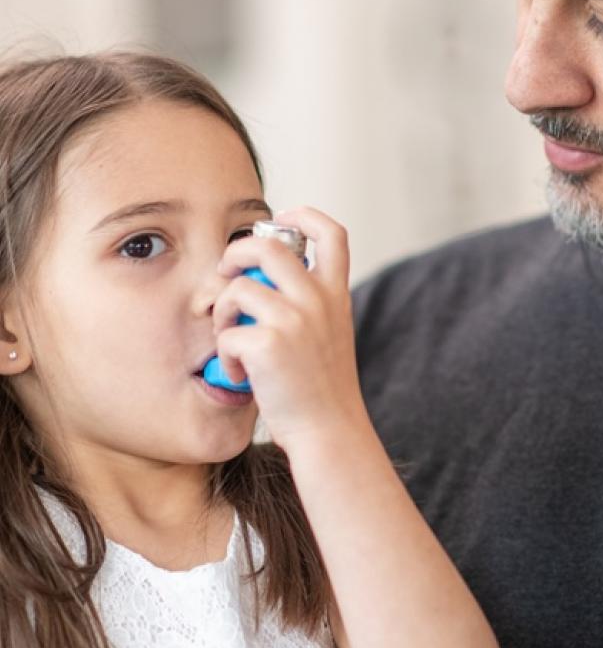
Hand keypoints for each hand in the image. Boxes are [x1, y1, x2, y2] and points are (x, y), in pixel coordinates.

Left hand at [212, 207, 368, 451]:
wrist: (329, 432)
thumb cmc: (321, 391)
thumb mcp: (330, 335)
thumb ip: (309, 304)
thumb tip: (261, 281)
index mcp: (335, 294)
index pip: (331, 232)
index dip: (303, 215)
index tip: (281, 220)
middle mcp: (317, 300)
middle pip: (267, 246)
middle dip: (235, 253)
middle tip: (226, 274)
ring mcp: (294, 320)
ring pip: (237, 287)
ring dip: (222, 311)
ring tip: (229, 339)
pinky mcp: (268, 344)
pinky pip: (226, 333)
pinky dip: (224, 356)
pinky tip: (237, 376)